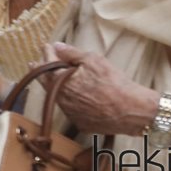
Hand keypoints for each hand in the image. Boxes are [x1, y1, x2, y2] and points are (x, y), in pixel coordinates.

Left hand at [38, 43, 158, 135]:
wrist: (134, 111)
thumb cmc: (114, 83)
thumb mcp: (93, 60)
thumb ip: (71, 53)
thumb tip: (56, 46)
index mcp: (60, 83)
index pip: (46, 65)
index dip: (46, 54)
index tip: (46, 47)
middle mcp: (61, 100)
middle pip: (46, 83)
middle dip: (42, 71)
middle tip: (37, 63)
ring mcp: (70, 114)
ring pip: (58, 97)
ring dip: (55, 86)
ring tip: (55, 77)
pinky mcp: (81, 124)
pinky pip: (71, 110)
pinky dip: (70, 100)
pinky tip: (74, 95)